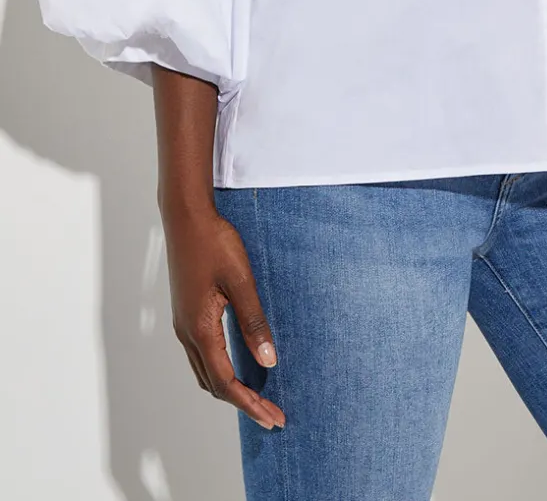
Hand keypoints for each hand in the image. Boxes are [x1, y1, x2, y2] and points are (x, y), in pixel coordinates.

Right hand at [163, 202, 286, 428]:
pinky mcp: (187, 314)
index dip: (250, 404)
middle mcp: (187, 333)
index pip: (226, 382)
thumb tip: (269, 361)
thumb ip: (254, 322)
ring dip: (230, 389)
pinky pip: (202, 355)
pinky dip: (220, 371)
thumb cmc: (215, 243)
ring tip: (258, 398)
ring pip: (205, 372)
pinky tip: (238, 366)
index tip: (273, 418)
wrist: (186, 217)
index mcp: (200, 329)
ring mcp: (184, 324)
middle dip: (243, 403)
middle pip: (213, 384)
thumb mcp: (241, 281)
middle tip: (272, 415)